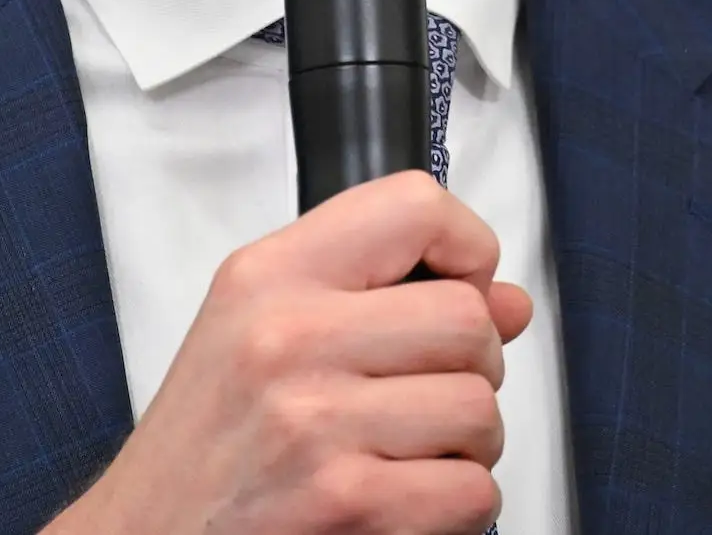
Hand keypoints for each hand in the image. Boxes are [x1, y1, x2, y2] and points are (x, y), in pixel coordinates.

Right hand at [48, 170, 530, 534]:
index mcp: (268, 276)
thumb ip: (381, 297)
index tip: (463, 283)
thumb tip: (506, 300)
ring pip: (480, 408)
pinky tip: (405, 498)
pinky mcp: (343, 499)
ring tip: (411, 450)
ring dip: (468, 444)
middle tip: (429, 391)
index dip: (466, 246)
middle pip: (467, 318)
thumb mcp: (260, 330)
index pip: (413, 206)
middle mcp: (288, 336)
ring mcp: (315, 420)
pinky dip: (457, 504)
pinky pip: (472, 490)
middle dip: (474, 366)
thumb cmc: (206, 444)